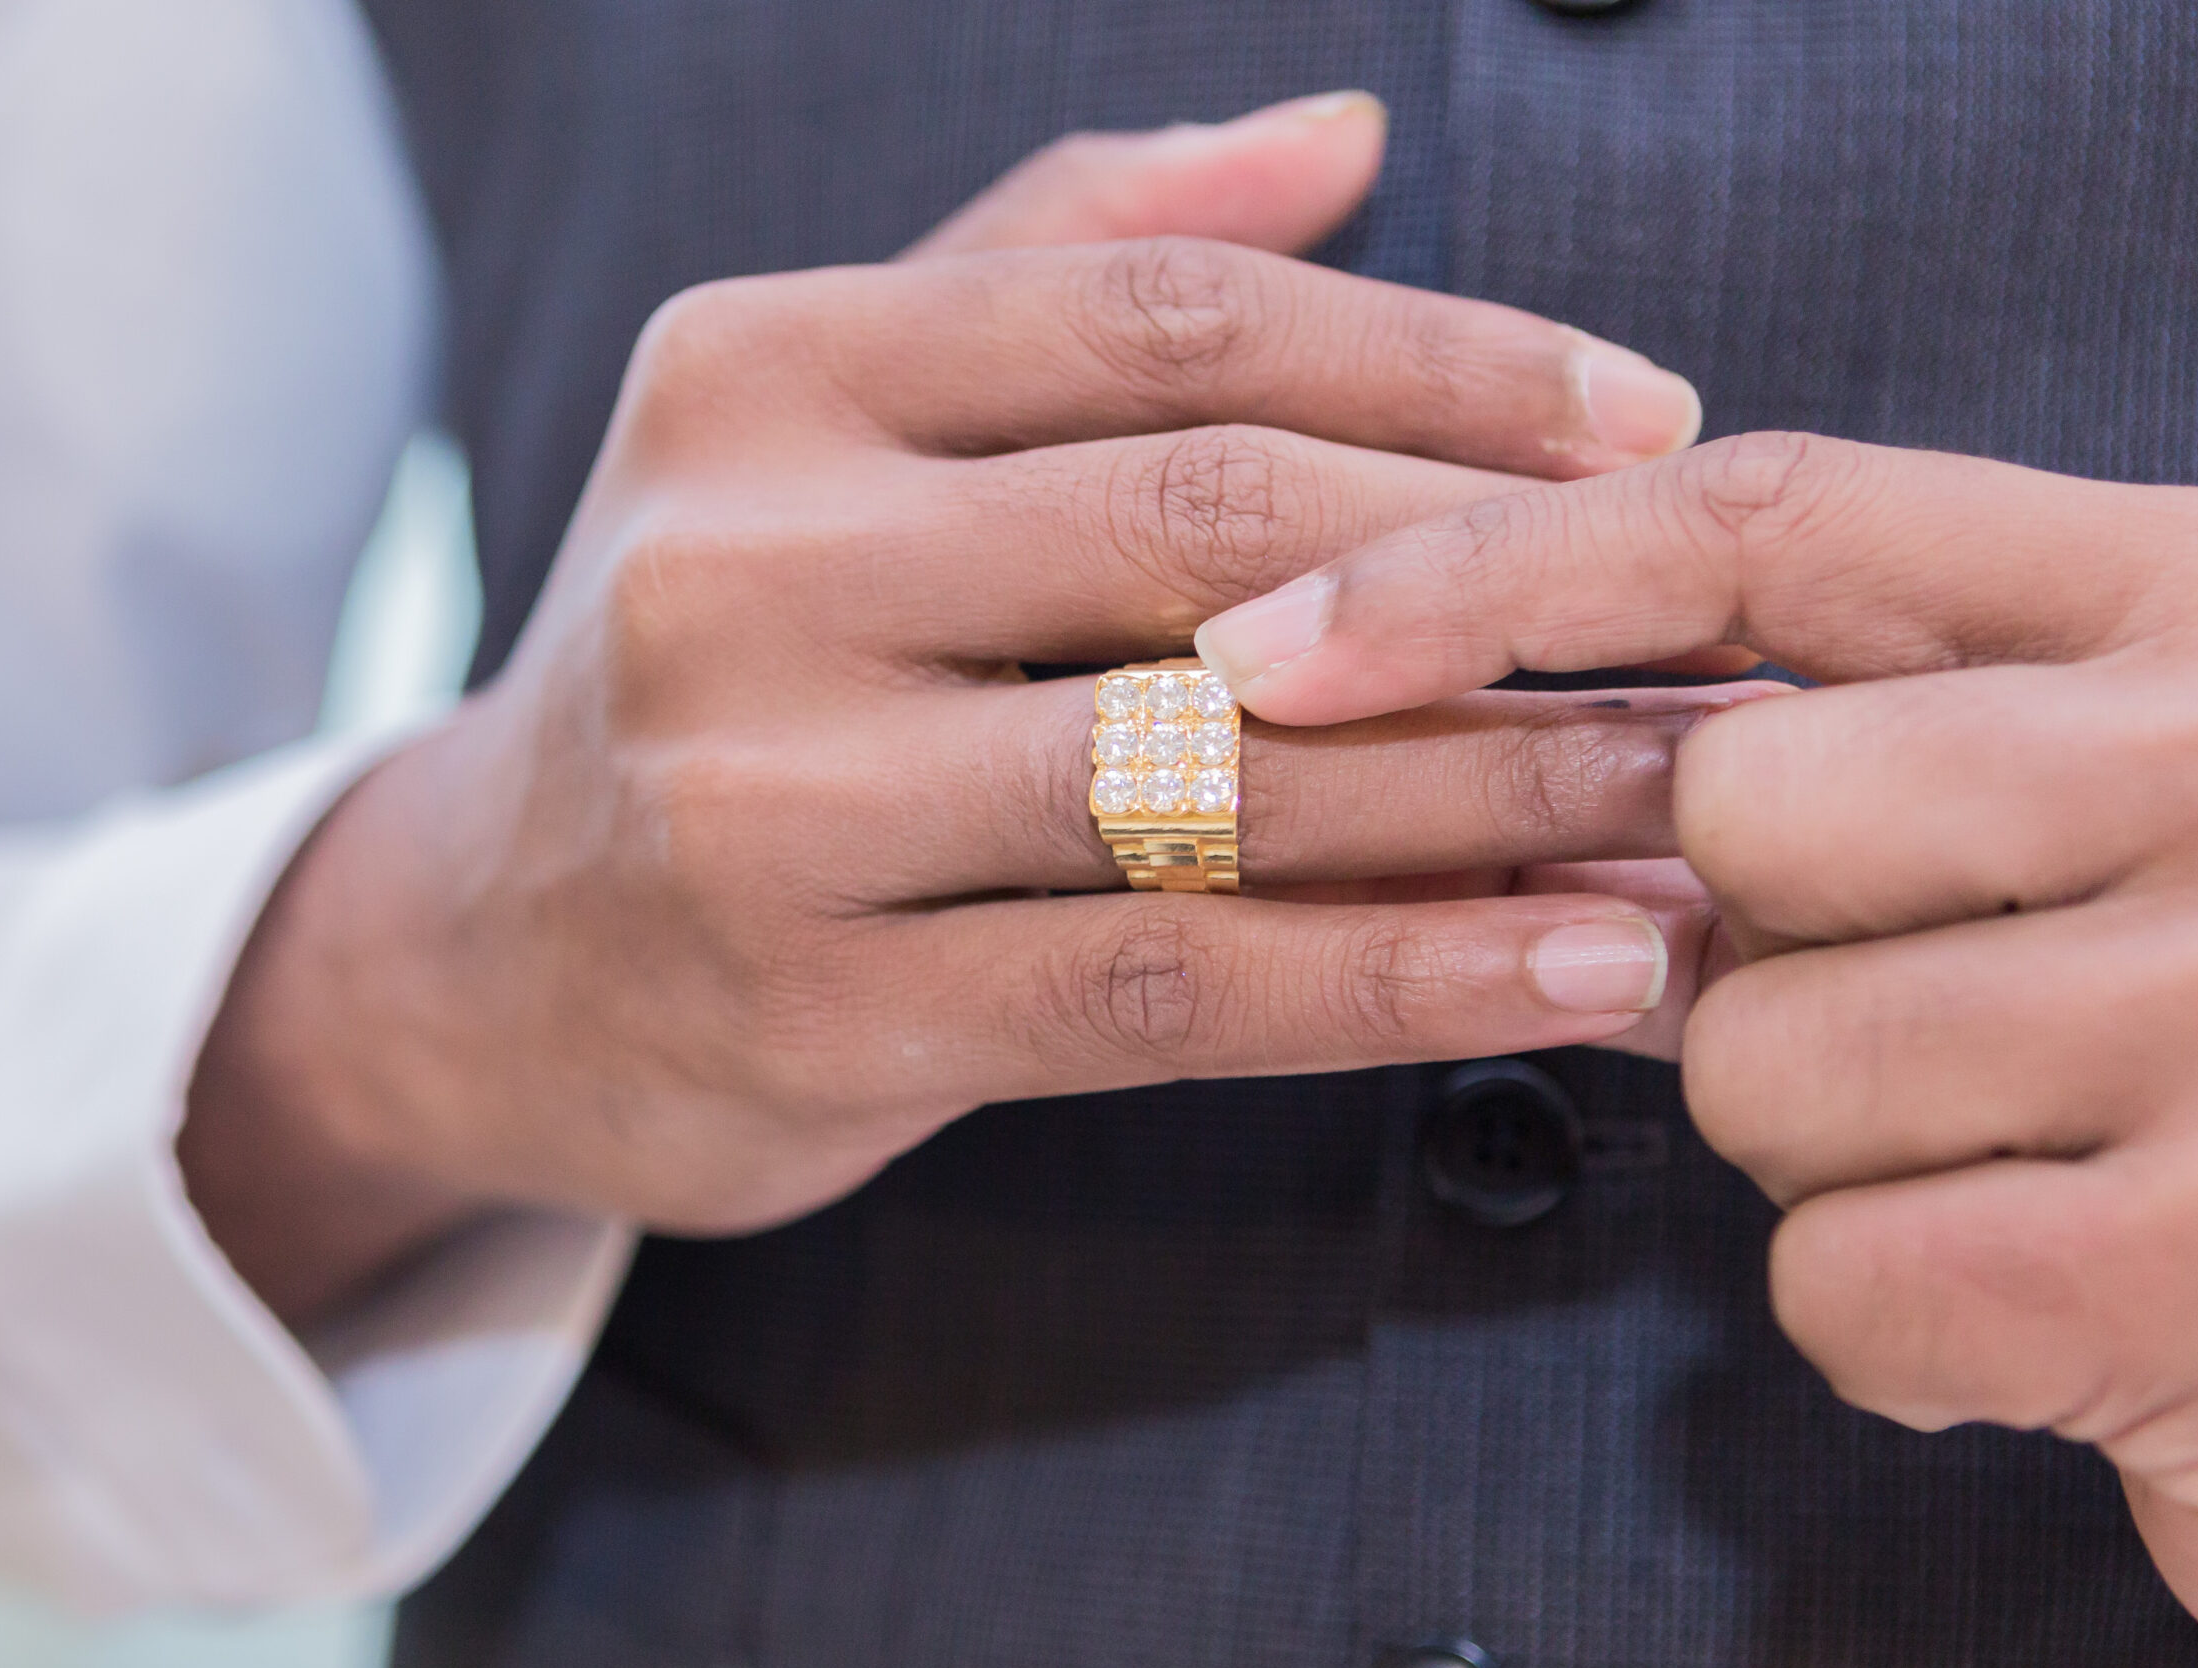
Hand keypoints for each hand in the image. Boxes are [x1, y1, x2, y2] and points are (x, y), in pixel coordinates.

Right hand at [185, 94, 1727, 1323]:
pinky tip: (1578, 976)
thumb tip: (1341, 128)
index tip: (1649, 423)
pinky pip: (1170, 989)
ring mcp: (763, 796)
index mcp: (763, 372)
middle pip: (1206, 523)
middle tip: (1730, 624)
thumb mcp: (811, 425)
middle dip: (1504, 571)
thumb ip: (1049, 260)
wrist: (466, 957)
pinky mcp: (812, 1010)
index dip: (1435, 358)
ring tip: (1712, 809)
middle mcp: (744, 561)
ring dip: (1505, 786)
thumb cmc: (705, 668)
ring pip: (1213, 769)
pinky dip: (1403, 979)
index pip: (1158, 320)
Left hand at [1199, 431, 2197, 1667]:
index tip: (1267, 645)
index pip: (1774, 513)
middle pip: (1735, 809)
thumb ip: (1867, 752)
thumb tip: (1493, 736)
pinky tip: (2074, 1332)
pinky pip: (1840, 1280)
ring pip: (1760, 1063)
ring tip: (2049, 1188)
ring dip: (1837, 1168)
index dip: (1488, 572)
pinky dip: (1901, 1340)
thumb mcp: (2120, 838)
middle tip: (1960, 1057)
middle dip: (1757, 963)